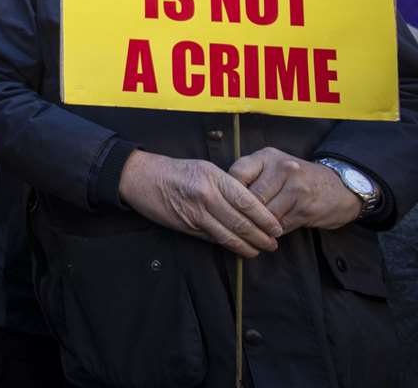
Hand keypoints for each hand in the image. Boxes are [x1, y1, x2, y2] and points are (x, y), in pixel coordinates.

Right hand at [118, 150, 282, 257]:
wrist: (140, 177)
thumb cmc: (174, 170)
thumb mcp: (204, 168)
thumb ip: (226, 186)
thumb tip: (249, 206)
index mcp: (213, 178)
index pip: (247, 202)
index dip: (265, 218)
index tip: (277, 227)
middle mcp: (206, 196)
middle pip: (241, 222)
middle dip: (261, 237)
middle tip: (273, 244)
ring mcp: (195, 213)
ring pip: (228, 235)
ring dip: (247, 246)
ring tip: (259, 250)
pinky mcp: (186, 226)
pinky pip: (212, 238)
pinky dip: (227, 245)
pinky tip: (237, 248)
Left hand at [229, 147, 362, 232]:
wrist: (339, 188)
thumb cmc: (296, 179)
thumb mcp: (273, 167)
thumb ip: (250, 176)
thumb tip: (222, 197)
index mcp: (267, 156)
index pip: (237, 175)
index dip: (230, 193)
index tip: (227, 203)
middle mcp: (282, 168)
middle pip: (250, 198)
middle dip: (244, 213)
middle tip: (238, 223)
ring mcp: (296, 188)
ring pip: (264, 214)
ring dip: (258, 225)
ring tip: (255, 229)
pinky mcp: (306, 207)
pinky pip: (279, 225)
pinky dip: (273, 231)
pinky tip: (271, 231)